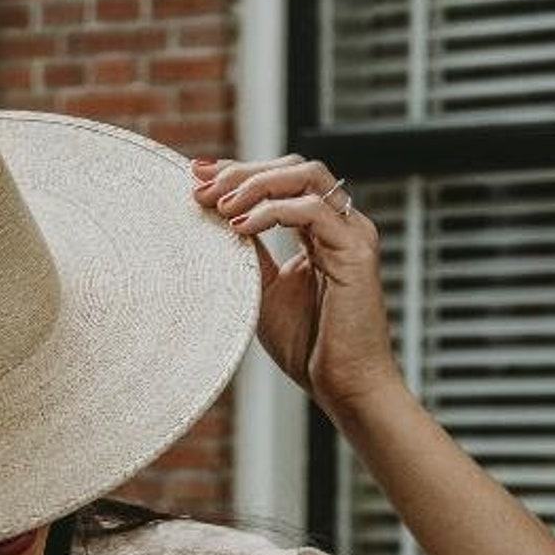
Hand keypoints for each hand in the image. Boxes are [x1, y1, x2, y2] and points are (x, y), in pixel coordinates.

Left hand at [191, 153, 406, 416]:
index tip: (198, 176)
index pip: (282, 181)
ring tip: (219, 205)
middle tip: (201, 184)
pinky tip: (240, 227)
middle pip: (293, 168)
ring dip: (255, 184)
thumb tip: (214, 223)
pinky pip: (313, 211)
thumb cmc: (309, 347)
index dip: (240, 172)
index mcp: (320, 231)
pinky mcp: (356, 251)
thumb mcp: (263, 292)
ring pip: (305, 178)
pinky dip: (273, 211)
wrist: (345, 386)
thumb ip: (249, 255)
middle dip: (243, 171)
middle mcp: (340, 224)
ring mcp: (352, 234)